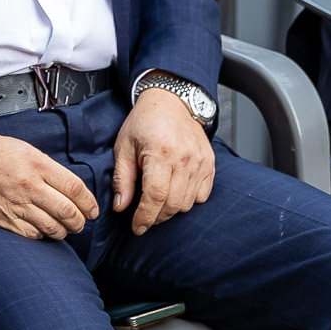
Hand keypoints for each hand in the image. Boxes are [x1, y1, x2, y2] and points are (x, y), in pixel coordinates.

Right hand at [0, 125, 100, 238]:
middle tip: (80, 222)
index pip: (76, 189)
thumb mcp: (25, 149)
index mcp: (37, 164)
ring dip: (63, 232)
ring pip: (52, 228)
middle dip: (80, 222)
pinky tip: (41, 230)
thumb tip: (69, 189)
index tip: (92, 210)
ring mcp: (15, 204)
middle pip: (68, 212)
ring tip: (63, 228)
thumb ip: (48, 168)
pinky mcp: (2, 219)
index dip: (89, 203)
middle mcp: (29, 186)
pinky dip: (41, 236)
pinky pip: (31, 235)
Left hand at [113, 87, 216, 232]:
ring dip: (170, 210)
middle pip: (173, 204)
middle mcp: (185, 159)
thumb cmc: (145, 122)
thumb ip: (123, 178)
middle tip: (143, 217)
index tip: (137, 227)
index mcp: (161, 153)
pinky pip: (202, 195)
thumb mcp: (124, 146)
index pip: (155, 197)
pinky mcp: (210, 164)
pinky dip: (188, 200)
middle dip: (156, 217)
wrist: (171, 101)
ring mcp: (201, 162)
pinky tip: (174, 192)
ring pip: (188, 203)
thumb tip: (120, 206)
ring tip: (156, 202)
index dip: (145, 217)